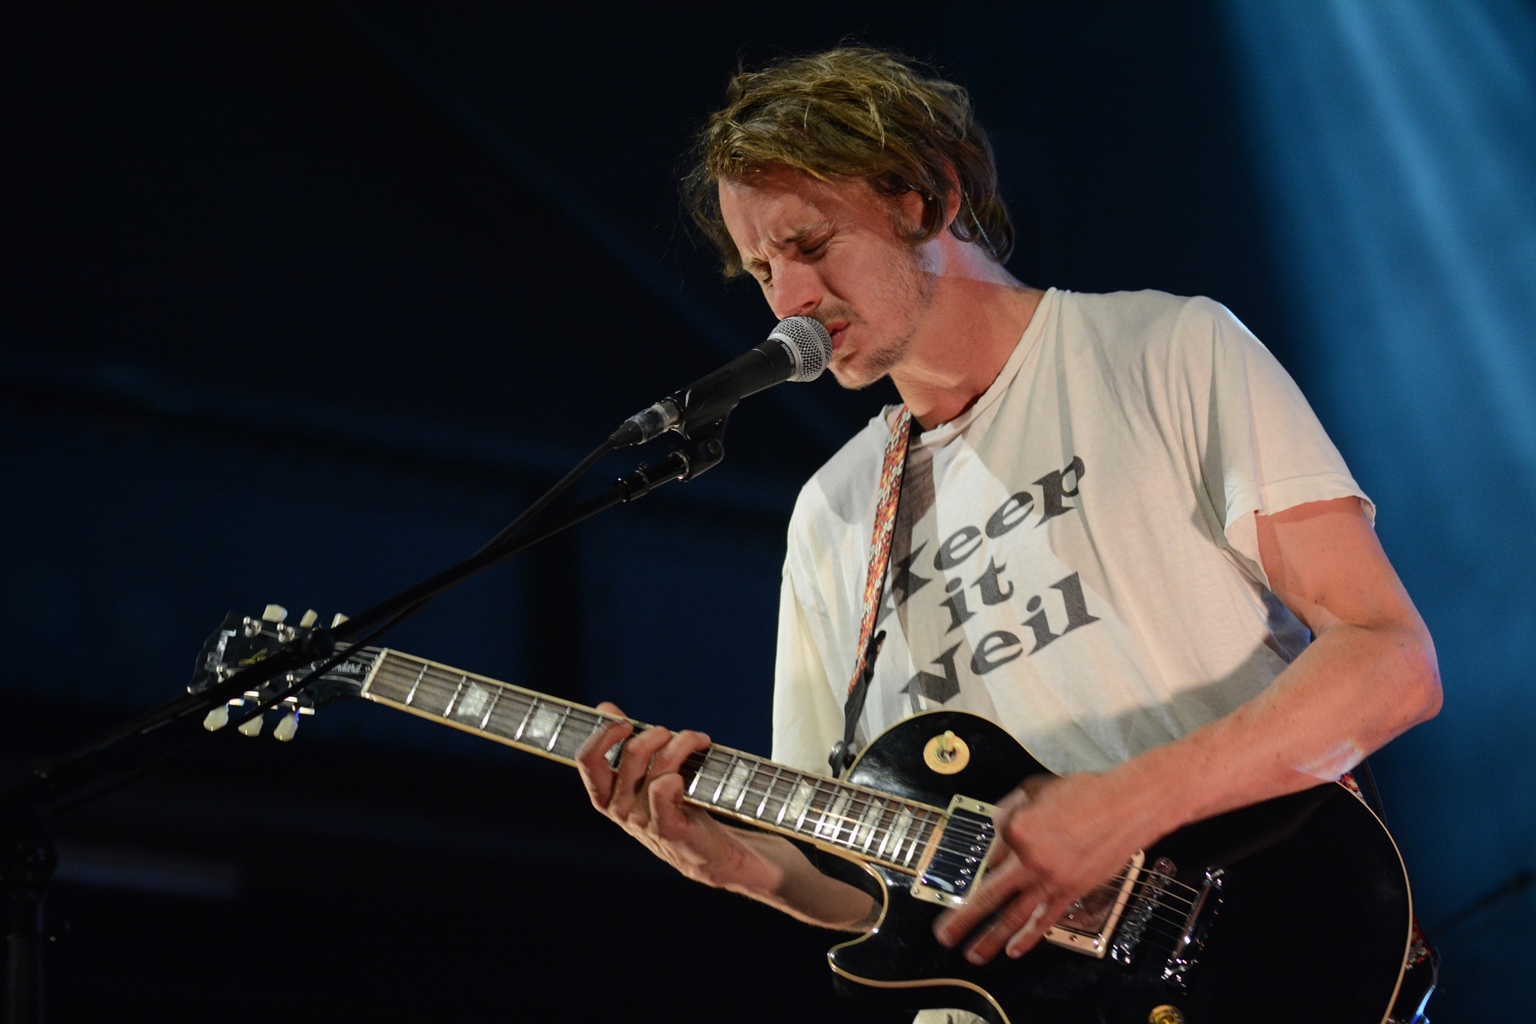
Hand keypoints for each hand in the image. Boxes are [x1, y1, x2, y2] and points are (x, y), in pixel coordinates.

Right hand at [574, 702, 775, 891]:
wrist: (705, 852)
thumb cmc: (673, 806)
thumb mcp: (643, 775)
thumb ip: (622, 743)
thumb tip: (604, 708)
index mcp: (605, 795)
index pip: (587, 759)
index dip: (604, 733)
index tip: (625, 721)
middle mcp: (618, 809)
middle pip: (632, 752)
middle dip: (657, 732)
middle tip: (673, 734)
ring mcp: (642, 820)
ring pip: (658, 764)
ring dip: (683, 742)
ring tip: (698, 741)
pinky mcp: (668, 829)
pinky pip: (665, 790)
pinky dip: (680, 774)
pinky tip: (691, 774)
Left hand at [932, 773, 1150, 964]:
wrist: (1127, 806)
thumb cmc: (1082, 792)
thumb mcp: (1034, 788)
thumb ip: (1008, 811)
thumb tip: (997, 833)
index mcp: (1016, 829)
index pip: (990, 851)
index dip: (995, 851)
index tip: (1002, 849)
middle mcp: (1029, 859)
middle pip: (988, 895)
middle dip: (964, 919)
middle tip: (944, 936)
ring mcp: (1050, 880)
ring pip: (1013, 916)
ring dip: (990, 938)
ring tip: (972, 954)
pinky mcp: (1071, 892)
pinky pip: (1044, 920)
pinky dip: (1028, 937)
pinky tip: (1012, 950)